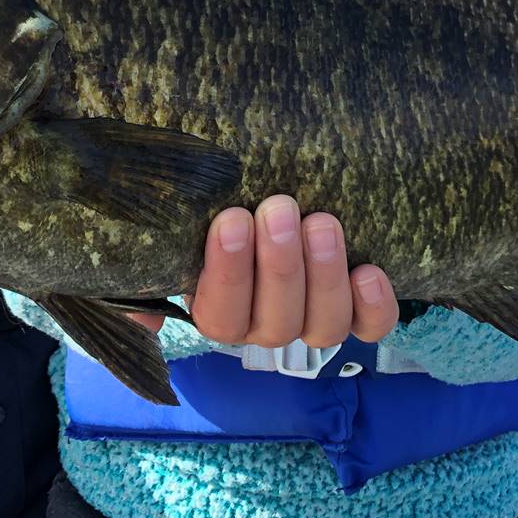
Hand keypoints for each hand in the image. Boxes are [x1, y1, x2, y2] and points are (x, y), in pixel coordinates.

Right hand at [129, 195, 399, 347]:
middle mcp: (266, 324)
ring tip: (322, 223)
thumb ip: (143, 273)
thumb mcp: (166, 235)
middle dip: (279, 265)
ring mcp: (312, 317)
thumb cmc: (210, 205)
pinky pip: (371, 326)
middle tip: (280, 209)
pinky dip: (374, 305)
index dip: (228, 274)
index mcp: (219, 311)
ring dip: (323, 275)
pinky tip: (369, 270)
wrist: (267, 192)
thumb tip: (143, 317)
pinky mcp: (356, 306)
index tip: (231, 219)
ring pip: (322, 325)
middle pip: (276, 322)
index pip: (221, 316)